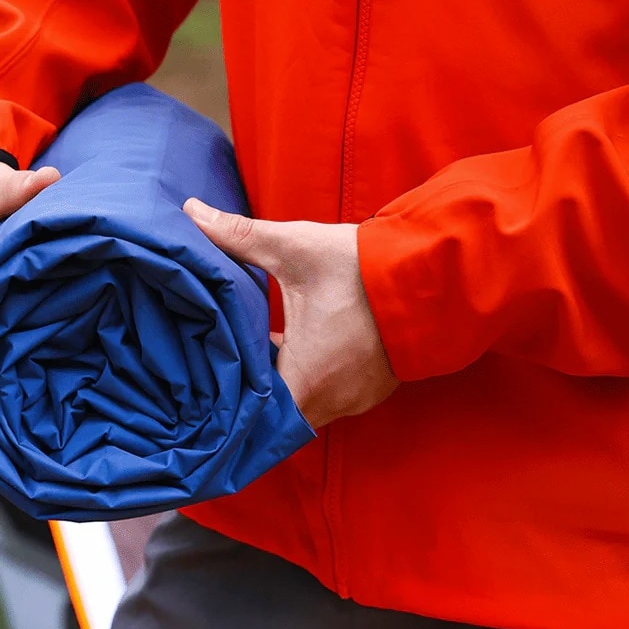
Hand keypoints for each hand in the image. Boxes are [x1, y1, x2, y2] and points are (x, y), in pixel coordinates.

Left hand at [183, 199, 397, 428]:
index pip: (251, 416)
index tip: (206, 387)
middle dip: (249, 393)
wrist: (437, 272)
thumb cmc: (361, 267)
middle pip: (274, 415)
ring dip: (279, 386)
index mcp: (304, 380)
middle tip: (221, 370)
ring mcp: (355, 400)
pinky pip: (328, 396)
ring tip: (250, 360)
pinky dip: (308, 379)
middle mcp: (331, 403)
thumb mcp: (294, 249)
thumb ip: (238, 236)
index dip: (227, 402)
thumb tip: (191, 212)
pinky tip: (290, 349)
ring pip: (302, 406)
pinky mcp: (372, 390)